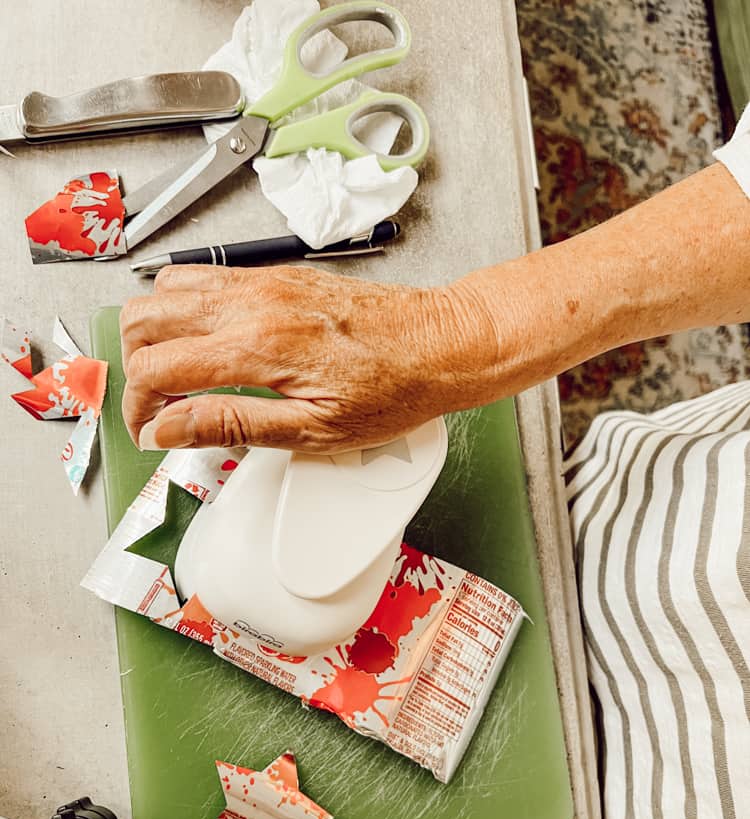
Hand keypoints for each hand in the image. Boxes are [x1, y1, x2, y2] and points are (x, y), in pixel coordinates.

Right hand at [119, 264, 498, 452]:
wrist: (440, 344)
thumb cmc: (394, 388)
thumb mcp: (314, 429)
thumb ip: (233, 424)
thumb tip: (172, 429)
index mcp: (259, 347)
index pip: (157, 369)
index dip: (140, 407)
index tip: (152, 432)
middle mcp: (253, 303)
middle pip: (144, 319)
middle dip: (135, 368)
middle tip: (159, 406)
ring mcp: (263, 282)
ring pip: (166, 290)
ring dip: (154, 334)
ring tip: (176, 375)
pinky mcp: (276, 275)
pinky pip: (203, 277)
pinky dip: (183, 309)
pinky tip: (205, 342)